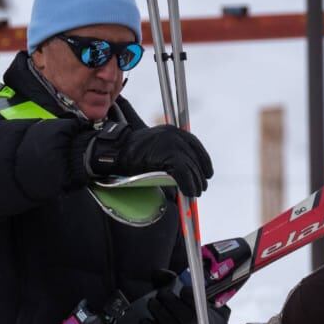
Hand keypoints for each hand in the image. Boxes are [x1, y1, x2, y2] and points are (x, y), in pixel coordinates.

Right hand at [88, 124, 212, 196]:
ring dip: (196, 182)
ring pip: (191, 166)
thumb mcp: (154, 147)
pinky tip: (189, 192)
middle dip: (199, 174)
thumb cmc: (130, 153)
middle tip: (201, 187)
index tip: (207, 172)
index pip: (194, 145)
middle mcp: (174, 134)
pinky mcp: (168, 155)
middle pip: (195, 156)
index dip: (203, 160)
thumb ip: (169, 154)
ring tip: (196, 193)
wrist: (115, 152)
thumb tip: (182, 171)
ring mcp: (172, 143)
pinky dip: (189, 184)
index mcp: (172, 131)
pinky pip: (184, 173)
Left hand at [138, 271, 197, 323]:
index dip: (190, 296)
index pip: (198, 305)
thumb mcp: (174, 293)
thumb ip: (168, 279)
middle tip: (161, 294)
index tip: (182, 290)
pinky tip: (145, 320)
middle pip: (185, 317)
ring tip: (152, 303)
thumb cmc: (172, 307)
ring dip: (159, 312)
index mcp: (197, 312)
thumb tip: (158, 273)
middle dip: (170, 302)